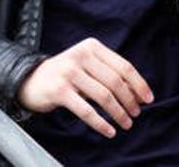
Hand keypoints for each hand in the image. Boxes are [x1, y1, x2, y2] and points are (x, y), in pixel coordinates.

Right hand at [17, 38, 153, 138]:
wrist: (30, 80)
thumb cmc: (66, 74)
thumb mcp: (86, 65)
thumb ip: (108, 72)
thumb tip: (137, 92)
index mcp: (92, 47)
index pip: (123, 66)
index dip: (139, 84)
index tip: (148, 99)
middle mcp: (81, 56)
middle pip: (116, 82)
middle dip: (130, 101)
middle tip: (136, 114)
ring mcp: (70, 72)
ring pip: (103, 96)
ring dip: (118, 113)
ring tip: (125, 123)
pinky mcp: (60, 91)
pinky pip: (86, 110)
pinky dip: (101, 123)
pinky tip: (109, 131)